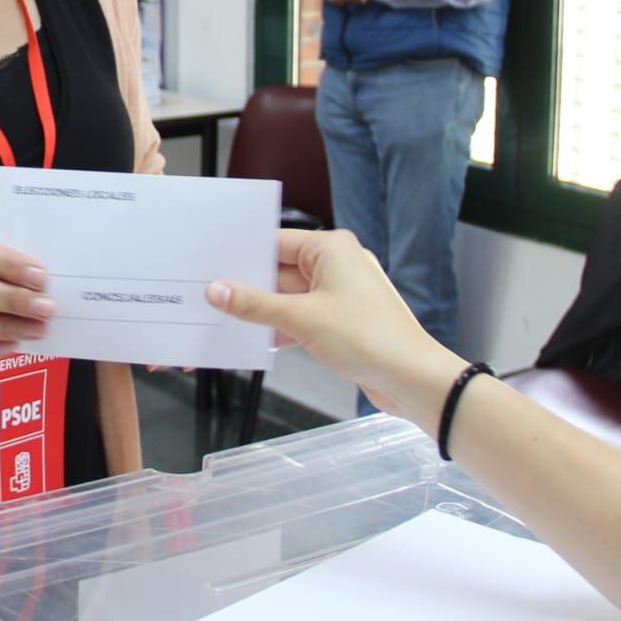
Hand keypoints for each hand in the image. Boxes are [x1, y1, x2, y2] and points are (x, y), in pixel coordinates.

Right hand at [205, 230, 462, 428]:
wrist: (411, 378)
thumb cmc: (370, 338)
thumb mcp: (301, 318)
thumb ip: (254, 305)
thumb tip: (218, 291)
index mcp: (331, 248)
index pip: (275, 242)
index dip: (242, 256)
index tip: (211, 267)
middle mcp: (336, 265)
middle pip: (279, 271)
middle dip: (247, 288)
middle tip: (209, 297)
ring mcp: (339, 294)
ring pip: (287, 297)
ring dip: (262, 312)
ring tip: (224, 321)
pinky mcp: (340, 321)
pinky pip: (300, 317)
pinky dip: (280, 328)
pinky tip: (253, 340)